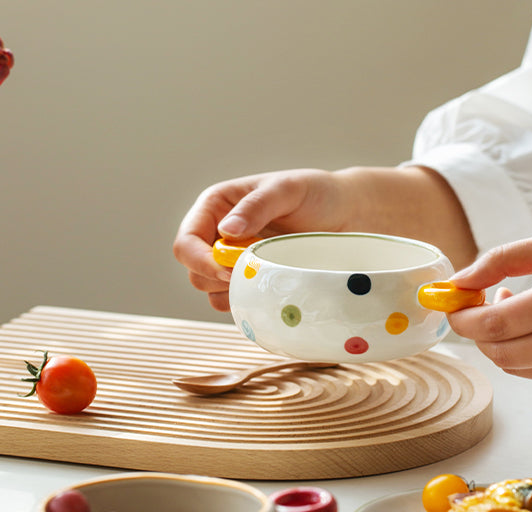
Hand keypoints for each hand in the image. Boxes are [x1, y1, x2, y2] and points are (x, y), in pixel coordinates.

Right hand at [173, 169, 345, 310]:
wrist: (345, 214)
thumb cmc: (315, 194)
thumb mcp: (286, 191)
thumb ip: (256, 207)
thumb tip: (226, 230)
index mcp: (216, 207)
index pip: (186, 242)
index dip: (199, 261)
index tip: (228, 271)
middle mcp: (217, 234)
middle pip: (194, 271)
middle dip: (218, 278)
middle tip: (256, 272)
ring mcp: (233, 259)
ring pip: (212, 290)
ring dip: (235, 290)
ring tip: (270, 273)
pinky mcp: (250, 278)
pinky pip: (235, 301)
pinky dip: (249, 300)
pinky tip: (274, 285)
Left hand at [447, 228, 531, 386]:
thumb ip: (503, 259)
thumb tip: (459, 281)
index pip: (497, 324)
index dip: (463, 320)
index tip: (453, 307)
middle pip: (502, 354)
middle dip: (477, 334)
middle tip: (477, 309)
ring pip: (518, 369)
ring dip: (501, 344)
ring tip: (514, 311)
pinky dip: (526, 355)